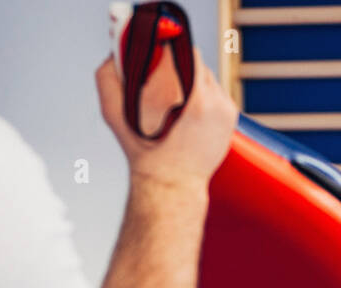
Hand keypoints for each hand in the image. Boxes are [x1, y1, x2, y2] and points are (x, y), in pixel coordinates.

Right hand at [96, 46, 238, 187]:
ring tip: (175, 98)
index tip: (156, 53)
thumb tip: (114, 54)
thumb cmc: (146, 154)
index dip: (168, 49)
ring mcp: (226, 109)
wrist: (172, 184)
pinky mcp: (232, 117)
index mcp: (194, 98)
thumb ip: (109, 79)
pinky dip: (204, 95)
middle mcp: (215, 101)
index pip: (185, 52)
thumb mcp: (116, 116)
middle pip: (196, 62)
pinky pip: (218, 92)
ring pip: (208, 76)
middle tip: (162, 77)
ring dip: (192, 80)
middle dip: (178, 66)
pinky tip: (189, 110)